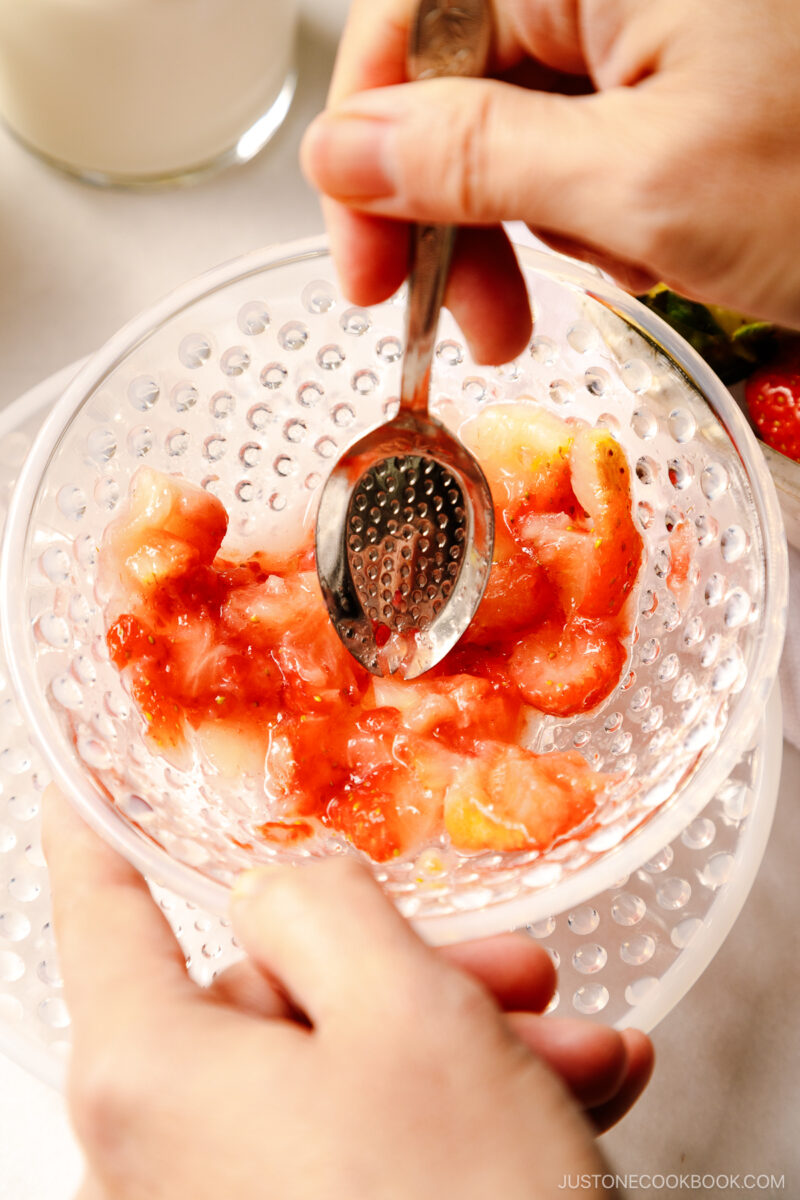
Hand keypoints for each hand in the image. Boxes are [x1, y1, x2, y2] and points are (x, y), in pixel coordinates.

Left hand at [43, 787, 651, 1199]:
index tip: (77, 792)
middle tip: (520, 972)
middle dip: (415, 973)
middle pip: (272, 1001)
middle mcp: (160, 1159)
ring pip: (336, 1078)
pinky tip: (562, 1108)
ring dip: (464, 1050)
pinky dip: (450, 1120)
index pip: (102, 916)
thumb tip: (276, 885)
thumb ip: (323, 906)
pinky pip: (356, 1155)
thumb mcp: (406, 1011)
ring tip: (579, 1056)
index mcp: (150, 1078)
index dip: (96, 838)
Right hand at [301, 0, 799, 362]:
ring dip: (528, 226)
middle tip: (464, 324)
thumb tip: (344, 151)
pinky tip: (643, 254)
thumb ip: (471, 160)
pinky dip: (593, 213)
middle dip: (453, 210)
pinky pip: (588, 136)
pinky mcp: (687, 65)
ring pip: (521, 118)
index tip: (366, 262)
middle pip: (461, 75)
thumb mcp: (643, 183)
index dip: (368, 146)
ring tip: (588, 291)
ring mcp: (654, 15)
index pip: (410, 18)